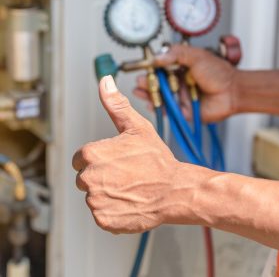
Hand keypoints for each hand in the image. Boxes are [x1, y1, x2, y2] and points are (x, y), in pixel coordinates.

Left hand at [72, 76, 179, 233]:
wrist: (175, 191)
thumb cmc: (157, 160)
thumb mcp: (137, 127)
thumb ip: (116, 105)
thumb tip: (105, 82)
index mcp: (91, 155)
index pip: (80, 159)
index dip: (99, 159)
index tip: (115, 161)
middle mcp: (89, 179)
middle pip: (85, 178)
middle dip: (101, 176)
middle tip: (126, 174)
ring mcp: (96, 201)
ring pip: (94, 196)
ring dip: (108, 193)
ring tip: (129, 187)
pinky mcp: (104, 219)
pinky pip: (102, 213)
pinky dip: (113, 210)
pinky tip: (129, 201)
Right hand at [133, 44, 237, 122]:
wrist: (232, 92)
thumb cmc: (218, 73)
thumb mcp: (196, 56)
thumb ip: (176, 54)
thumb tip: (157, 57)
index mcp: (180, 69)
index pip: (160, 68)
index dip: (150, 69)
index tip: (142, 68)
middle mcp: (177, 83)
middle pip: (157, 84)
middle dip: (146, 83)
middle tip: (139, 82)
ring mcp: (179, 97)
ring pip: (159, 97)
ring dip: (148, 95)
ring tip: (139, 91)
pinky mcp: (182, 110)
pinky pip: (167, 110)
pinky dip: (158, 108)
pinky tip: (150, 103)